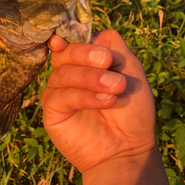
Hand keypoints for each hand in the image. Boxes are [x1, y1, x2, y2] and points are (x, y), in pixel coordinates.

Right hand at [41, 29, 156, 172]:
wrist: (128, 149)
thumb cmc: (132, 112)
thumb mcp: (131, 72)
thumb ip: (114, 48)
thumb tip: (93, 35)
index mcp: (87, 60)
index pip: (75, 39)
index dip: (77, 37)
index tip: (91, 44)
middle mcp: (70, 72)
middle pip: (65, 52)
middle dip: (85, 54)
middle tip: (107, 62)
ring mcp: (58, 90)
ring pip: (62, 72)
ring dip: (91, 78)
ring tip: (116, 88)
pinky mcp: (52, 110)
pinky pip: (61, 95)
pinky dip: (84, 96)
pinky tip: (104, 101)